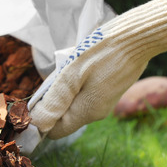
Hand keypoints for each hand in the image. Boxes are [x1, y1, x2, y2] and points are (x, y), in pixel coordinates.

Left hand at [29, 0, 166, 138]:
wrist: (138, 36)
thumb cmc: (102, 52)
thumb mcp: (72, 75)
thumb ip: (55, 101)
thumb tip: (38, 125)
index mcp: (87, 112)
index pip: (55, 131)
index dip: (39, 122)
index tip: (29, 104)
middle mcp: (96, 112)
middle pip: (63, 118)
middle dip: (49, 106)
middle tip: (45, 82)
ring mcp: (104, 102)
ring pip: (72, 106)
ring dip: (61, 95)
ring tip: (60, 74)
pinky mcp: (108, 90)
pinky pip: (83, 96)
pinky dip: (73, 88)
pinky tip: (74, 70)